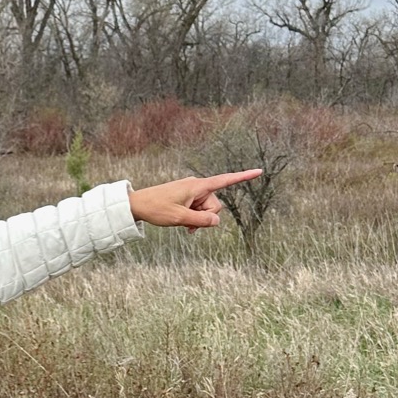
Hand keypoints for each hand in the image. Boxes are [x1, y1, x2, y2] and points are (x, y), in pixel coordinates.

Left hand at [128, 170, 262, 229]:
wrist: (138, 205)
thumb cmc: (156, 208)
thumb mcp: (180, 218)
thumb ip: (201, 220)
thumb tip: (217, 221)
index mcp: (197, 186)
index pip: (225, 180)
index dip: (243, 177)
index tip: (259, 171)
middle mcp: (197, 186)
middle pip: (215, 204)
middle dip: (207, 217)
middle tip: (189, 226)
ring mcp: (192, 192)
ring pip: (207, 209)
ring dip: (199, 219)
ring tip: (183, 225)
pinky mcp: (187, 197)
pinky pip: (198, 209)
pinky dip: (194, 218)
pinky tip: (185, 225)